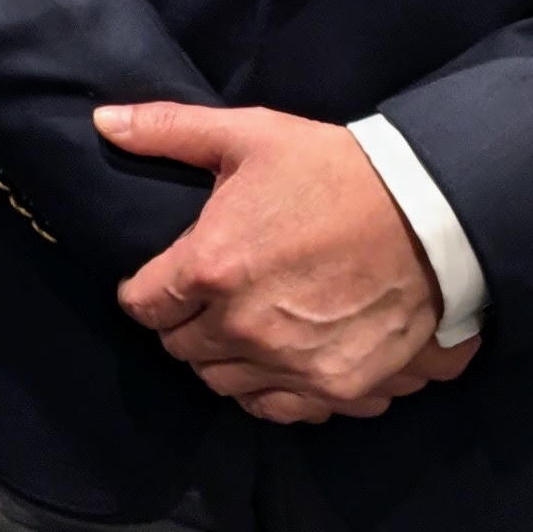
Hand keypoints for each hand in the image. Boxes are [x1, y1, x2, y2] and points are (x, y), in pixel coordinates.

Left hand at [97, 102, 463, 417]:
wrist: (428, 213)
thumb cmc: (332, 170)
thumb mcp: (249, 135)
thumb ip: (169, 131)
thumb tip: (104, 123)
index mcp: (208, 267)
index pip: (144, 305)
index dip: (146, 293)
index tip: (159, 284)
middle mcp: (241, 328)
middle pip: (181, 348)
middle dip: (183, 324)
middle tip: (204, 301)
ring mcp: (290, 364)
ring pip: (224, 383)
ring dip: (224, 359)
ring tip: (241, 329)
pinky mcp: (335, 387)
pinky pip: (279, 408)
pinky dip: (271, 390)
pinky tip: (278, 362)